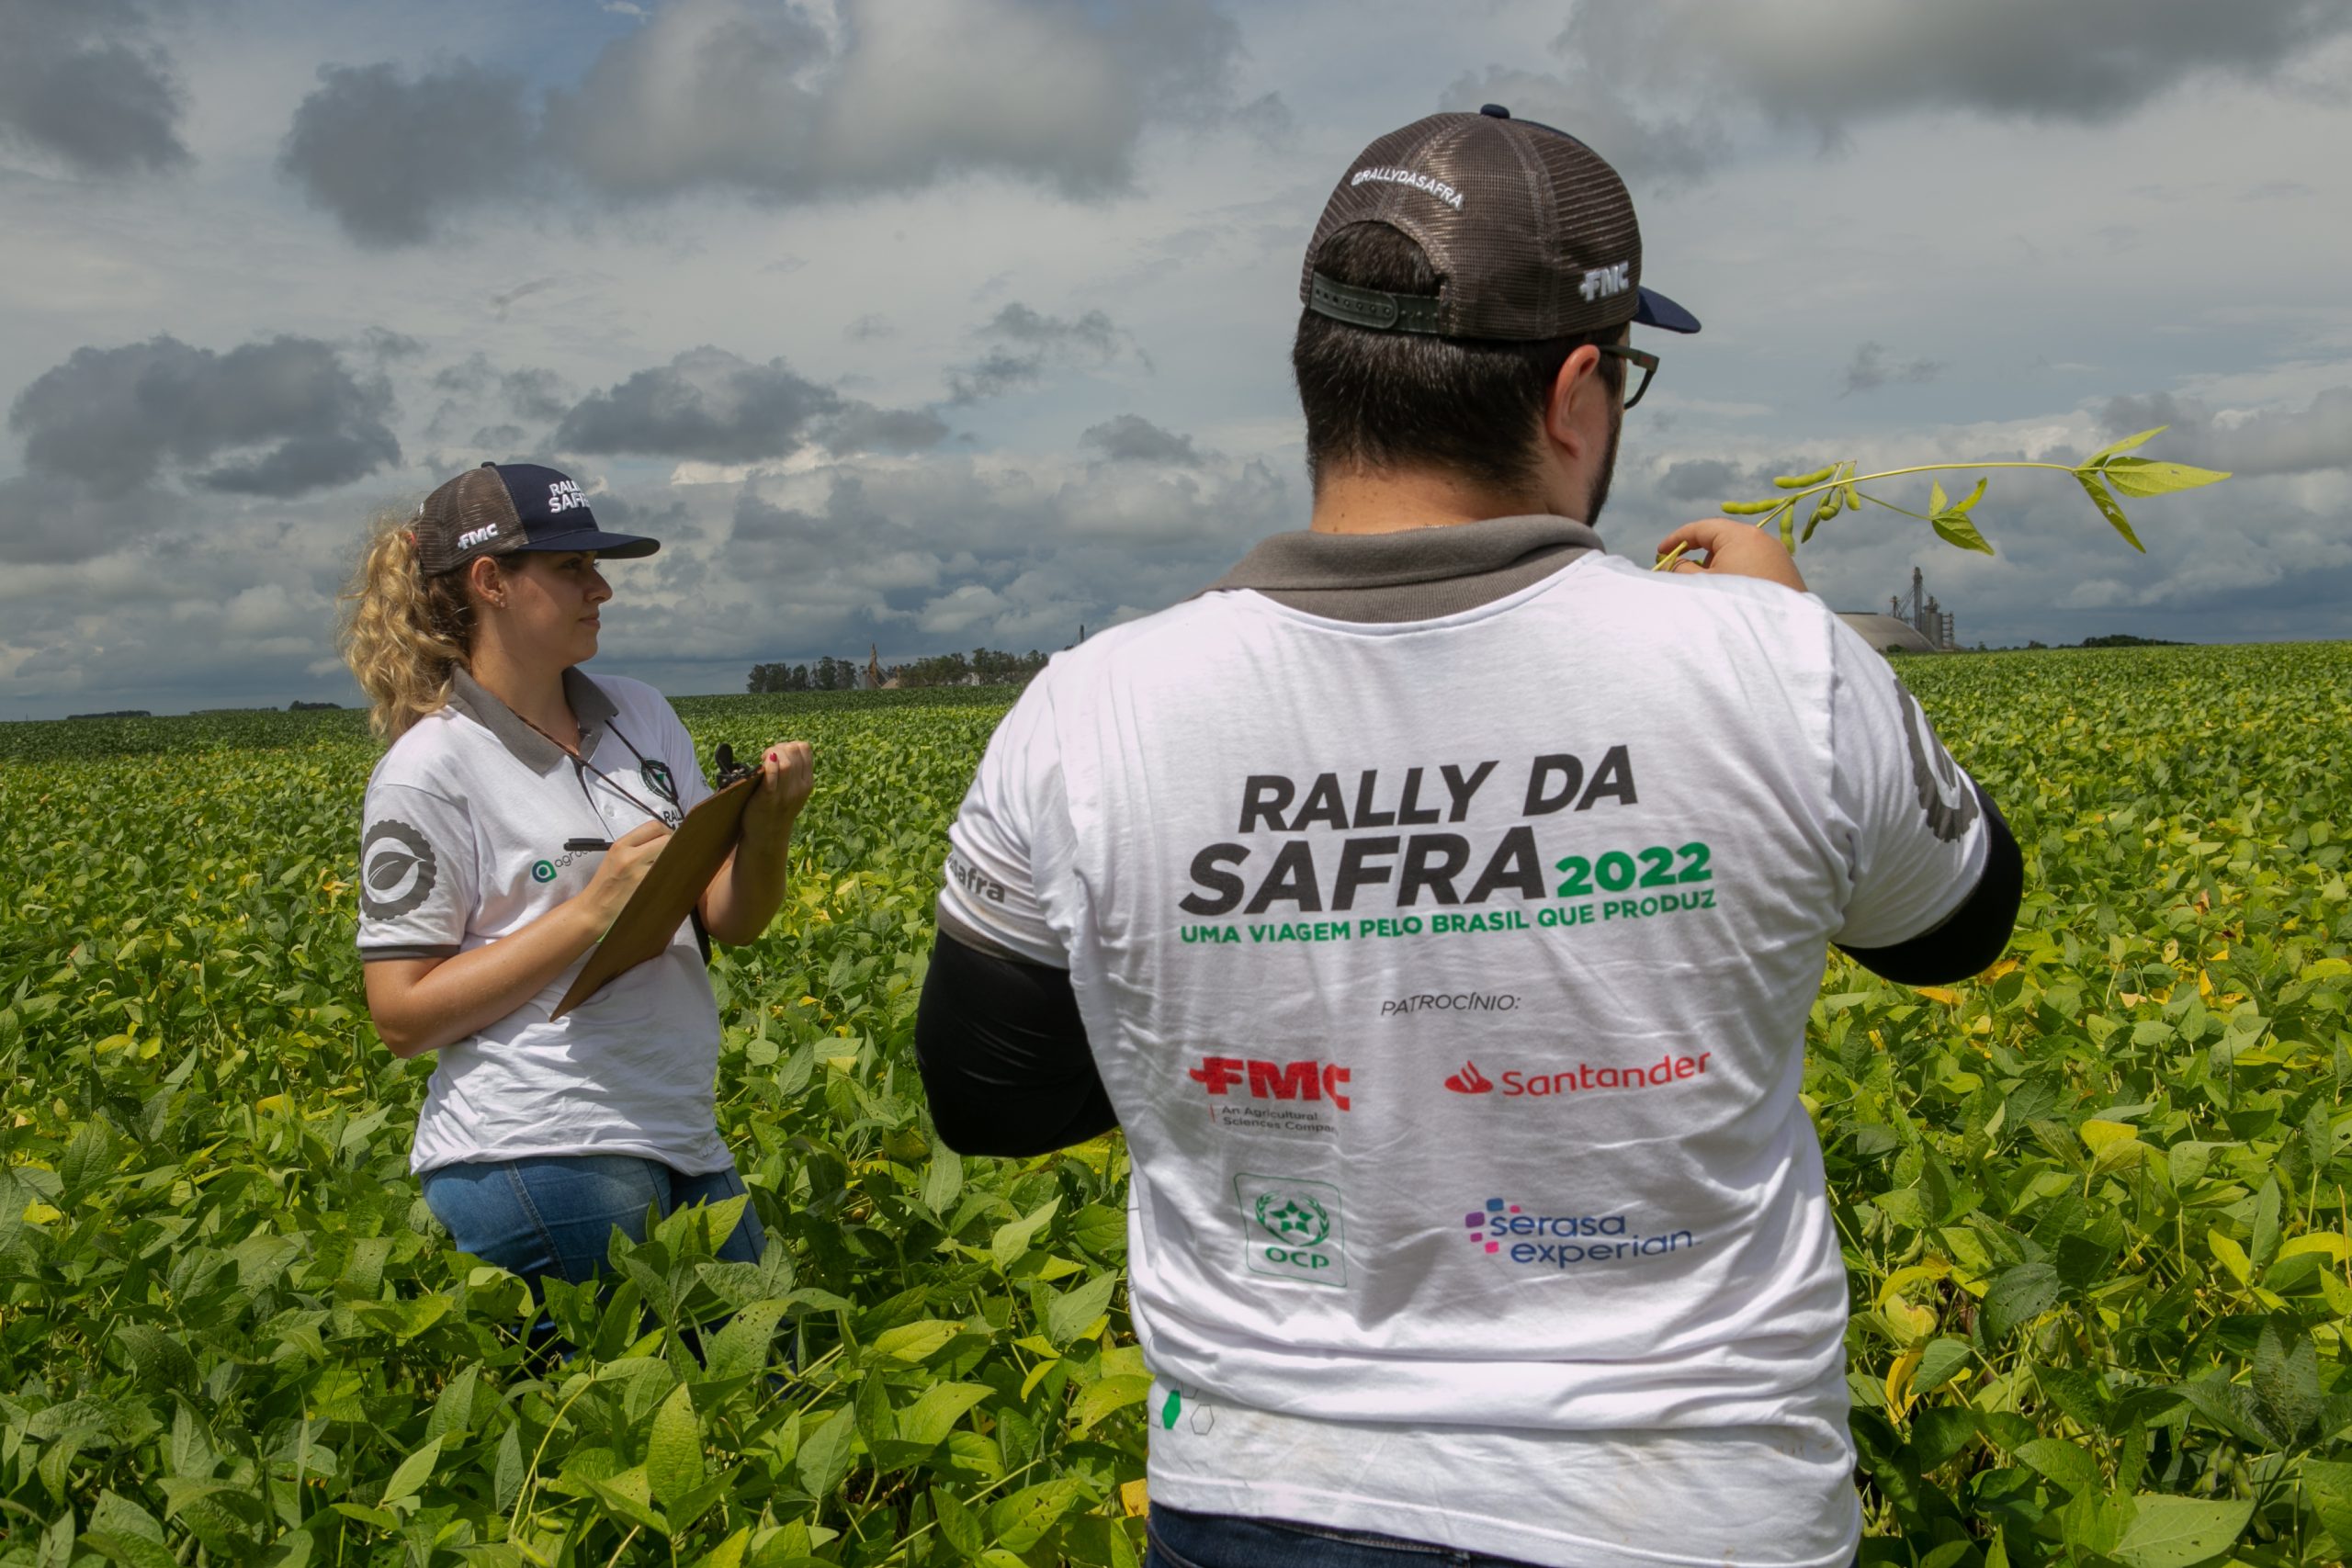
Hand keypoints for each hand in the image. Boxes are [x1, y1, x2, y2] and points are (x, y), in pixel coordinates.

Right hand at [577, 819, 670, 924]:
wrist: (594, 909)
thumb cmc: (605, 885)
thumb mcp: (615, 857)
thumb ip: (637, 845)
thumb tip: (663, 839)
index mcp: (621, 846)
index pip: (653, 827)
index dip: (665, 831)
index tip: (668, 837)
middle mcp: (630, 857)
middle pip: (667, 840)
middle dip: (673, 845)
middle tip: (671, 853)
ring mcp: (640, 874)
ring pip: (671, 858)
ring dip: (673, 861)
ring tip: (666, 867)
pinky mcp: (647, 889)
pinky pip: (668, 876)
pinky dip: (670, 876)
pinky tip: (663, 880)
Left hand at [742, 741, 813, 841]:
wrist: (768, 836)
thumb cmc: (777, 809)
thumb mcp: (794, 791)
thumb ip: (792, 772)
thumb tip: (779, 750)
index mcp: (807, 782)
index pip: (804, 748)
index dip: (789, 744)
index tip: (777, 754)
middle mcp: (800, 787)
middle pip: (794, 751)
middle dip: (778, 747)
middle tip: (767, 757)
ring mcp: (785, 794)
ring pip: (785, 762)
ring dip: (771, 754)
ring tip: (762, 761)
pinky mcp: (769, 799)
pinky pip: (772, 778)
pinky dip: (769, 767)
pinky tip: (764, 762)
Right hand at [1656, 517, 1808, 593]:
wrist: (1780, 633)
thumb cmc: (1736, 603)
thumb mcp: (1700, 584)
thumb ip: (1682, 569)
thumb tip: (1677, 563)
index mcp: (1741, 535)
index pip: (1702, 528)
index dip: (1677, 539)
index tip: (1660, 552)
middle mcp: (1762, 538)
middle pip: (1722, 538)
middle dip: (1699, 553)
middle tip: (1684, 571)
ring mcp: (1777, 555)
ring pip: (1738, 552)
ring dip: (1719, 564)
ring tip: (1710, 587)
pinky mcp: (1785, 571)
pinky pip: (1754, 564)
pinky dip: (1737, 572)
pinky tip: (1732, 594)